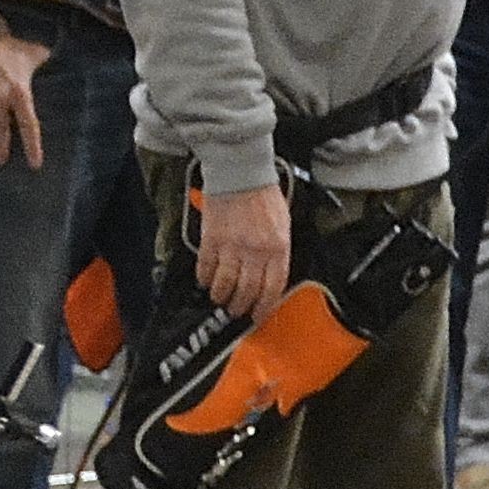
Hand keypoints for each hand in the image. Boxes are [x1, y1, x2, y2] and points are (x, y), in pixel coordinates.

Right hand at [0, 22, 48, 172]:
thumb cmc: (4, 46)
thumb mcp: (29, 53)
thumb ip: (42, 59)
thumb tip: (55, 57)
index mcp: (19, 93)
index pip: (28, 126)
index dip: (32, 147)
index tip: (34, 163)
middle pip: (1, 133)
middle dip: (1, 150)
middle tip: (1, 161)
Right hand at [194, 178, 290, 320]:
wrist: (241, 173)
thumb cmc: (263, 196)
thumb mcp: (283, 225)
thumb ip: (279, 252)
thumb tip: (271, 275)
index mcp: (277, 248)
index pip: (272, 288)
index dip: (264, 307)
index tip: (258, 315)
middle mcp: (255, 251)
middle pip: (247, 292)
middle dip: (241, 306)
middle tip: (236, 310)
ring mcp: (231, 247)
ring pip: (225, 285)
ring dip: (222, 296)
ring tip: (220, 298)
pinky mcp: (211, 240)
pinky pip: (206, 268)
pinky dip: (205, 279)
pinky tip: (206, 281)